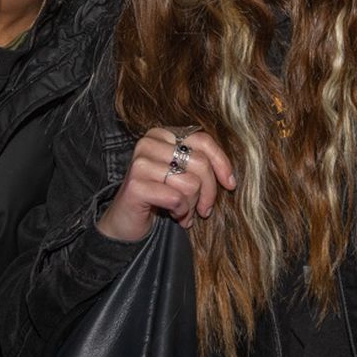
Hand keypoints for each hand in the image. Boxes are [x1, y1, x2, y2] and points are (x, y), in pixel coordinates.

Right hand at [97, 126, 236, 241]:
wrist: (126, 222)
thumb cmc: (160, 196)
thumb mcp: (182, 175)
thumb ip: (201, 165)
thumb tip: (229, 178)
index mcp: (162, 135)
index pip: (203, 141)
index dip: (222, 163)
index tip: (230, 184)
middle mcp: (149, 143)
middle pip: (200, 164)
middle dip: (208, 193)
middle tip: (202, 209)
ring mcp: (140, 163)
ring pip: (191, 184)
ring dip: (192, 206)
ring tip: (183, 212)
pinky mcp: (135, 185)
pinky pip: (176, 199)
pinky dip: (180, 212)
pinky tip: (172, 214)